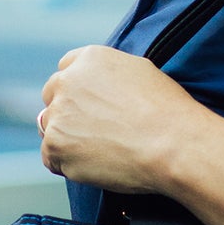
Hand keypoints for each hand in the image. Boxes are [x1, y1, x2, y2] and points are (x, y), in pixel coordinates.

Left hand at [38, 46, 203, 190]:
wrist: (172, 145)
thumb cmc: (167, 112)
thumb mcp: (141, 73)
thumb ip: (110, 75)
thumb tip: (102, 88)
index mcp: (89, 59)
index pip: (67, 69)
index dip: (79, 89)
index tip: (90, 105)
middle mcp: (67, 81)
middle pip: (53, 95)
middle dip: (68, 111)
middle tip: (94, 131)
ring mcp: (58, 114)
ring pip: (50, 127)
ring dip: (68, 139)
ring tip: (102, 151)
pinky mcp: (56, 146)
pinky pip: (51, 158)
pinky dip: (68, 165)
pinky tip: (96, 165)